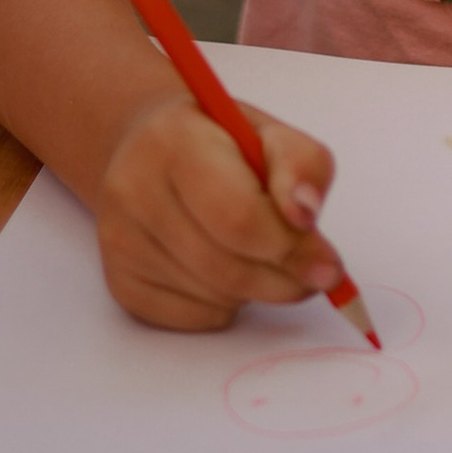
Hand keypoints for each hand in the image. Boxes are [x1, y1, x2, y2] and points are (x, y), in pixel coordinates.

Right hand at [91, 90, 347, 329]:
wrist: (150, 150)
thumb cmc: (221, 144)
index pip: (238, 217)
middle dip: (286, 279)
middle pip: (229, 268)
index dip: (292, 248)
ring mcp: (120, 241)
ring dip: (258, 289)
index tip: (331, 265)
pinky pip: (197, 318)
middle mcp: (133, 190)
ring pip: (216, 297)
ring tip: (259, 252)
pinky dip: (227, 305)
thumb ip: (302, 166)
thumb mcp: (270, 134)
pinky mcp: (121, 283)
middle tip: (314, 274)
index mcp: (174, 142)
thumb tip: (306, 216)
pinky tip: (224, 267)